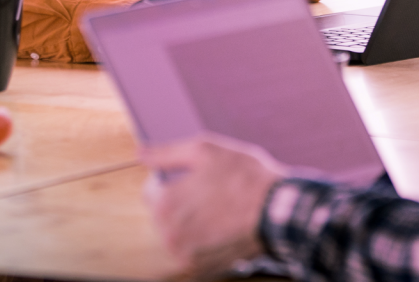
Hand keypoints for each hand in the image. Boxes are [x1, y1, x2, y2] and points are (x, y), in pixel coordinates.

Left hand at [141, 134, 284, 279]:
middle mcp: (170, 234)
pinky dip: (203, 240)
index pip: (151, 193)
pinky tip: (222, 226)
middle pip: (163, 215)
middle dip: (182, 203)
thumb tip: (141, 153)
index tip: (192, 178)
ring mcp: (186, 254)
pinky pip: (192, 251)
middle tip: (210, 193)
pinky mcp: (201, 268)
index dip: (172, 181)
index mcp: (165, 203)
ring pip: (177, 234)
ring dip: (192, 222)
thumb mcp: (205, 150)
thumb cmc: (242, 175)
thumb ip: (168, 153)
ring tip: (218, 209)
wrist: (277, 208)